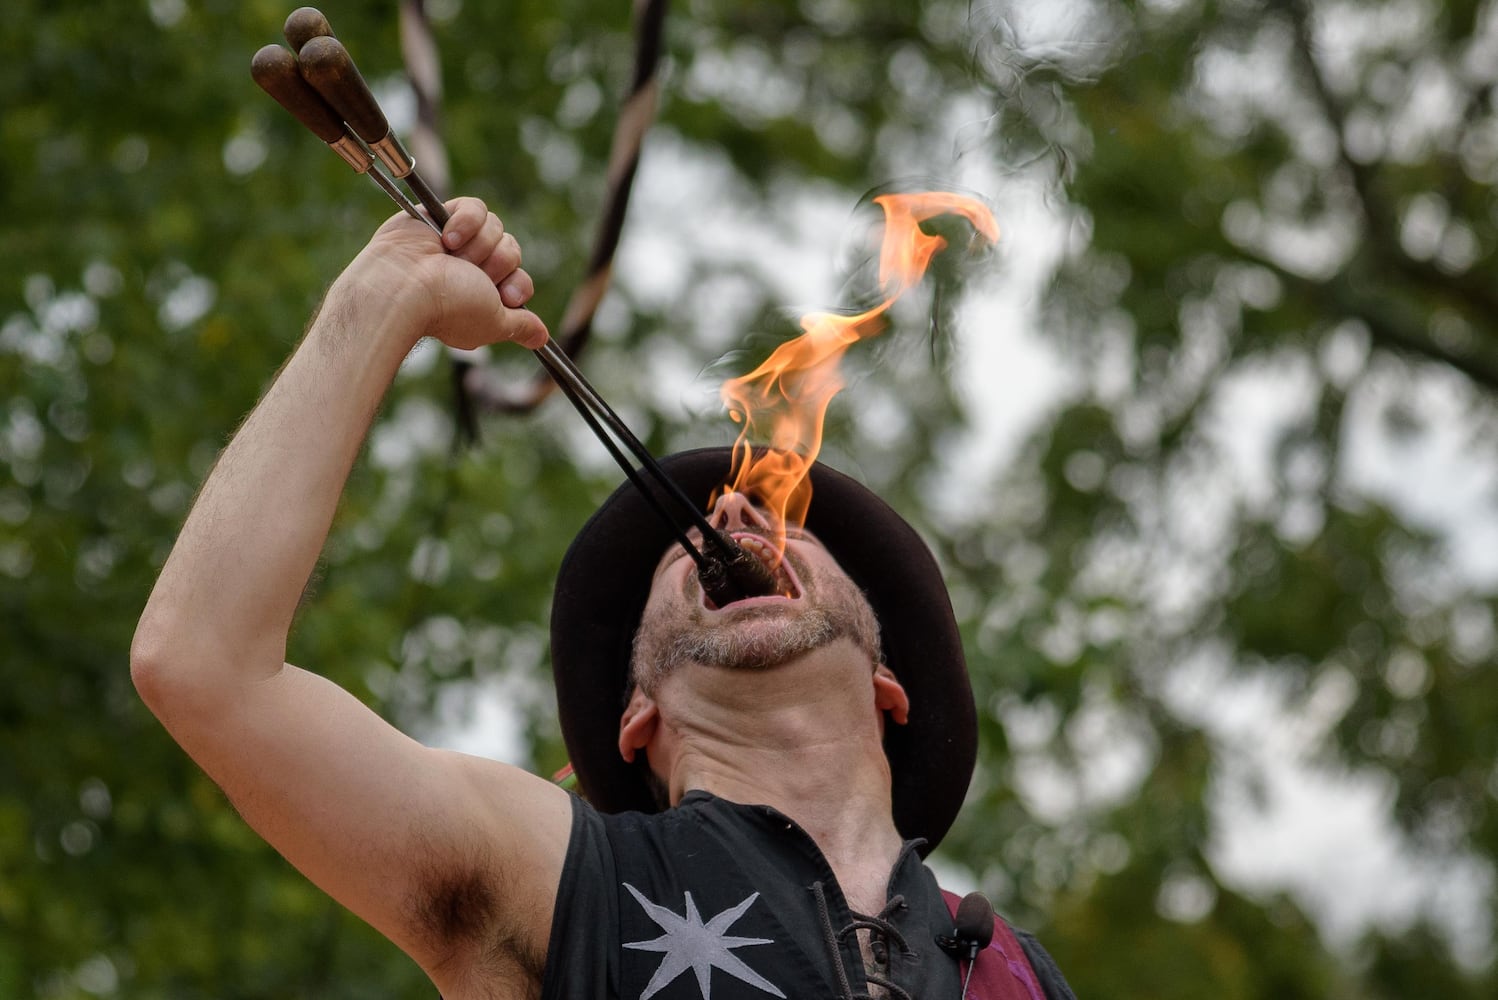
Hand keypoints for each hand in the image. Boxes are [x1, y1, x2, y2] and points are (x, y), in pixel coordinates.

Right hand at [336, 196, 549, 350]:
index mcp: (482, 295)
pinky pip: (476, 207)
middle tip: (471, 274)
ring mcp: (457, 243)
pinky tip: (446, 238)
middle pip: (512, 250)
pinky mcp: (441, 216)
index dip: (518, 285)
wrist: (405, 285)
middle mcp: (470, 269)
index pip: (521, 280)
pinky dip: (467, 221)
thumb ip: (519, 326)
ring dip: (480, 245)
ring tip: (452, 256)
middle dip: (498, 264)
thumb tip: (541, 338)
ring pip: (497, 228)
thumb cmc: (449, 308)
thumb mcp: (494, 323)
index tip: (505, 296)